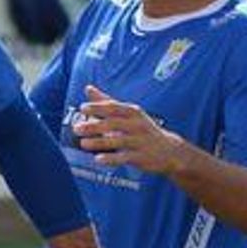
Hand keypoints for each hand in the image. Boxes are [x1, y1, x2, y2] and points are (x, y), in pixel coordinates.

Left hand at [75, 85, 189, 174]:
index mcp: (133, 112)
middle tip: (76, 128)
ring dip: (99, 142)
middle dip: (94, 126)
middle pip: (114, 124)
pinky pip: (124, 157)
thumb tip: (87, 88)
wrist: (169, 151)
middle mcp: (137, 125)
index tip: (83, 108)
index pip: (114, 108)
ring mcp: (140, 141)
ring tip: (82, 144)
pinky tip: (98, 159)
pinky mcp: (141, 157)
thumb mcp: (128, 113)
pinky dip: (111, 159)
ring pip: (117, 141)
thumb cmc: (142, 129)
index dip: (98, 107)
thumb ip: (107, 102)